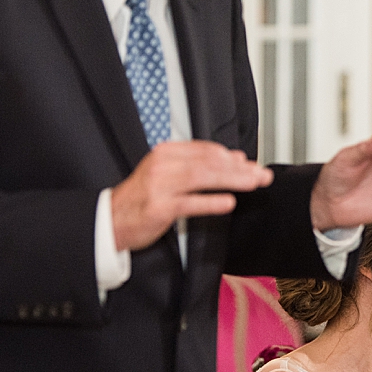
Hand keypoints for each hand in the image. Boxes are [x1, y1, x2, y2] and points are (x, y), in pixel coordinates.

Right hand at [110, 141, 274, 251]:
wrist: (109, 221)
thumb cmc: (141, 199)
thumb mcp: (166, 173)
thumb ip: (197, 165)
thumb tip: (234, 158)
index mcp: (166, 153)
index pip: (206, 150)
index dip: (232, 157)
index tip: (252, 164)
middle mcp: (163, 165)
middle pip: (209, 162)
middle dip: (240, 169)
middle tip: (262, 175)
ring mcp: (159, 186)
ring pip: (202, 178)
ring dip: (232, 180)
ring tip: (253, 184)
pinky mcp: (158, 208)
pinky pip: (190, 203)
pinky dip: (211, 202)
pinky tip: (229, 203)